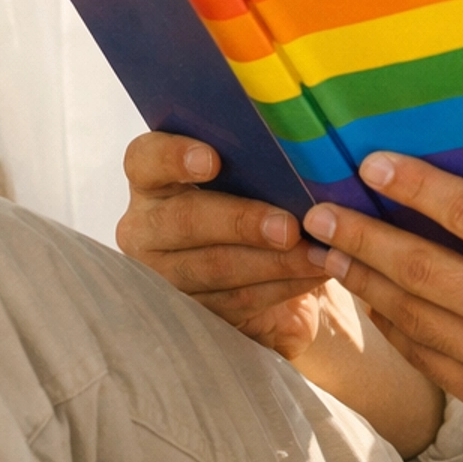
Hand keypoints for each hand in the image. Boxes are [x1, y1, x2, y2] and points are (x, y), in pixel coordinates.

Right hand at [117, 132, 329, 359]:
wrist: (273, 265)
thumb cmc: (262, 201)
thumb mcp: (256, 177)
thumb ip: (259, 160)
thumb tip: (299, 149)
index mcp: (154, 180)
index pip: (145, 160)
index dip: (174, 157)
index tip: (212, 160)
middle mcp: (148, 227)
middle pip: (184, 220)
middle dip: (241, 222)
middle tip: (289, 227)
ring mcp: (164, 275)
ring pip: (214, 267)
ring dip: (273, 262)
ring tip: (317, 254)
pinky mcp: (193, 312)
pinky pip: (237, 300)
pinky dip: (282, 286)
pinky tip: (314, 273)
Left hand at [301, 151, 462, 446]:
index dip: (415, 187)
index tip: (372, 166)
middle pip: (419, 267)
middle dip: (361, 236)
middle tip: (320, 213)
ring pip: (411, 315)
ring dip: (365, 281)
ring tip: (330, 253)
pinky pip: (425, 355)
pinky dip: (394, 324)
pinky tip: (374, 300)